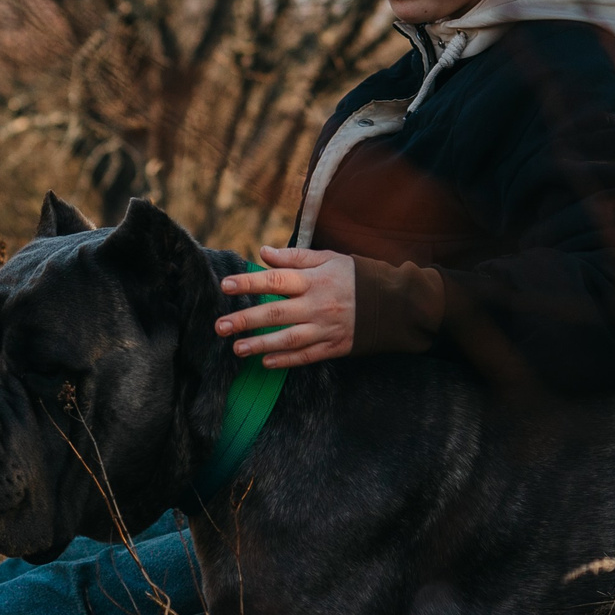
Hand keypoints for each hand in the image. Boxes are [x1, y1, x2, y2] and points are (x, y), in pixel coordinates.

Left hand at [216, 247, 355, 368]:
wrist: (393, 303)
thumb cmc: (355, 277)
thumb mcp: (329, 258)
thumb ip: (295, 257)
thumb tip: (263, 253)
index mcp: (314, 281)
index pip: (276, 280)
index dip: (250, 282)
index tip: (225, 286)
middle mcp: (318, 305)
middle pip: (276, 313)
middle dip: (246, 320)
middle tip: (220, 326)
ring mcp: (326, 328)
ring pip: (289, 339)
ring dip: (261, 345)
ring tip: (237, 349)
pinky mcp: (335, 346)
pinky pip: (307, 356)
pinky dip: (286, 360)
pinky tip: (266, 362)